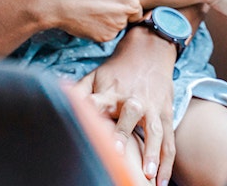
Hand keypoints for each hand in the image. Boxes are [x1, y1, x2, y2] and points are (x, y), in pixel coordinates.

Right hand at [39, 0, 214, 41]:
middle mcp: (129, 1)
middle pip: (142, 5)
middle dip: (128, 0)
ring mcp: (119, 20)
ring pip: (126, 18)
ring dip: (113, 12)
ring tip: (89, 1)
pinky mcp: (107, 36)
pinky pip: (111, 31)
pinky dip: (101, 24)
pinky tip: (85, 15)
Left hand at [76, 29, 178, 185]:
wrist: (149, 53)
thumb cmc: (117, 71)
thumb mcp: (95, 76)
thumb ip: (78, 91)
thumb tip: (57, 98)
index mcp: (111, 92)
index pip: (99, 101)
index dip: (91, 109)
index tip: (85, 121)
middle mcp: (133, 100)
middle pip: (129, 115)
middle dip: (123, 132)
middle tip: (117, 151)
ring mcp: (152, 109)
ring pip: (155, 132)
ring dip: (152, 153)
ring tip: (148, 175)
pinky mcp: (166, 116)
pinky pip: (169, 142)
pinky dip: (168, 163)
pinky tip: (161, 182)